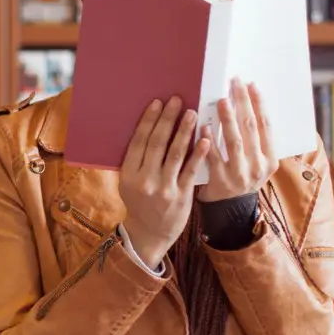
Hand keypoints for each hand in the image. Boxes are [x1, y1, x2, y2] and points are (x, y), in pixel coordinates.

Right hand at [118, 96, 210, 268]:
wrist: (149, 234)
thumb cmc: (140, 203)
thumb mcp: (129, 182)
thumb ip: (137, 160)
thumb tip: (150, 128)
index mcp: (128, 174)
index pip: (139, 141)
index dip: (149, 120)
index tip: (158, 103)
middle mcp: (144, 180)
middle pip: (156, 143)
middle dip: (167, 119)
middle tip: (176, 100)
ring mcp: (163, 188)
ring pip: (174, 154)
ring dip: (184, 131)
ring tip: (192, 113)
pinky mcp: (180, 196)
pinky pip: (190, 170)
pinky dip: (198, 153)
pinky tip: (205, 138)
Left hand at [199, 78, 277, 203]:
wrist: (231, 209)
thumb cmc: (242, 177)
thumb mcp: (257, 161)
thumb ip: (255, 140)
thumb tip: (247, 103)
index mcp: (270, 159)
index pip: (266, 126)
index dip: (259, 104)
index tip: (251, 85)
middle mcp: (258, 167)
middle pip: (251, 129)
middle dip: (243, 104)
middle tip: (234, 84)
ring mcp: (240, 175)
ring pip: (235, 142)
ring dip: (228, 119)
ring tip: (221, 101)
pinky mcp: (221, 182)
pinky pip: (214, 158)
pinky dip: (209, 141)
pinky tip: (203, 126)